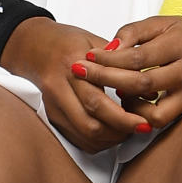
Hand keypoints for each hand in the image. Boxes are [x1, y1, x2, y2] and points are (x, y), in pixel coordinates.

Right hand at [1, 17, 149, 153]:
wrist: (32, 45)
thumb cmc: (65, 40)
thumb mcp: (93, 41)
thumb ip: (120, 62)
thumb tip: (148, 88)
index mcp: (70, 65)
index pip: (98, 100)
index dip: (123, 116)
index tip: (144, 121)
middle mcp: (59, 88)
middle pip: (90, 123)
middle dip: (120, 131)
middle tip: (141, 128)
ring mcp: (52, 104)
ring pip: (83, 135)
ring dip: (110, 139)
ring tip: (129, 130)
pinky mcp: (51, 115)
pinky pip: (76, 138)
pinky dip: (97, 141)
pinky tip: (111, 132)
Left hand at [74, 15, 181, 131]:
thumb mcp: (161, 22)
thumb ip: (132, 33)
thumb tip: (108, 50)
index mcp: (181, 43)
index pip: (137, 57)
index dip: (108, 59)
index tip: (87, 58)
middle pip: (140, 83)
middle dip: (105, 80)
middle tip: (81, 74)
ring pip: (152, 112)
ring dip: (126, 105)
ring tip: (112, 91)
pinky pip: (162, 120)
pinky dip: (141, 114)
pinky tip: (130, 102)